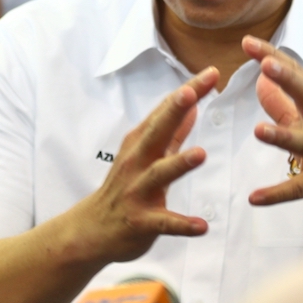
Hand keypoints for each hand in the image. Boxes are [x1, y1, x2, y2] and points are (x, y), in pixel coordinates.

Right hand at [74, 67, 218, 263]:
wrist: (91, 230)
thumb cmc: (124, 187)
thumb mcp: (145, 154)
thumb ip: (172, 132)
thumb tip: (193, 105)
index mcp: (141, 143)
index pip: (165, 111)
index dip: (187, 92)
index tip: (210, 73)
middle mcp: (137, 162)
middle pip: (156, 132)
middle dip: (173, 112)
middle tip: (191, 93)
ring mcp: (137, 191)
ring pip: (159, 174)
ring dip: (179, 163)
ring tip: (201, 153)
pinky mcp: (141, 221)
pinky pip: (164, 222)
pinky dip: (182, 224)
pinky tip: (202, 226)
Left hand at [241, 36, 302, 237]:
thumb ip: (284, 106)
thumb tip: (259, 81)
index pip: (297, 77)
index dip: (274, 58)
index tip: (249, 42)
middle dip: (288, 79)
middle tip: (265, 64)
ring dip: (282, 136)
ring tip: (258, 130)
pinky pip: (299, 189)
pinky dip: (276, 194)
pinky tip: (254, 197)